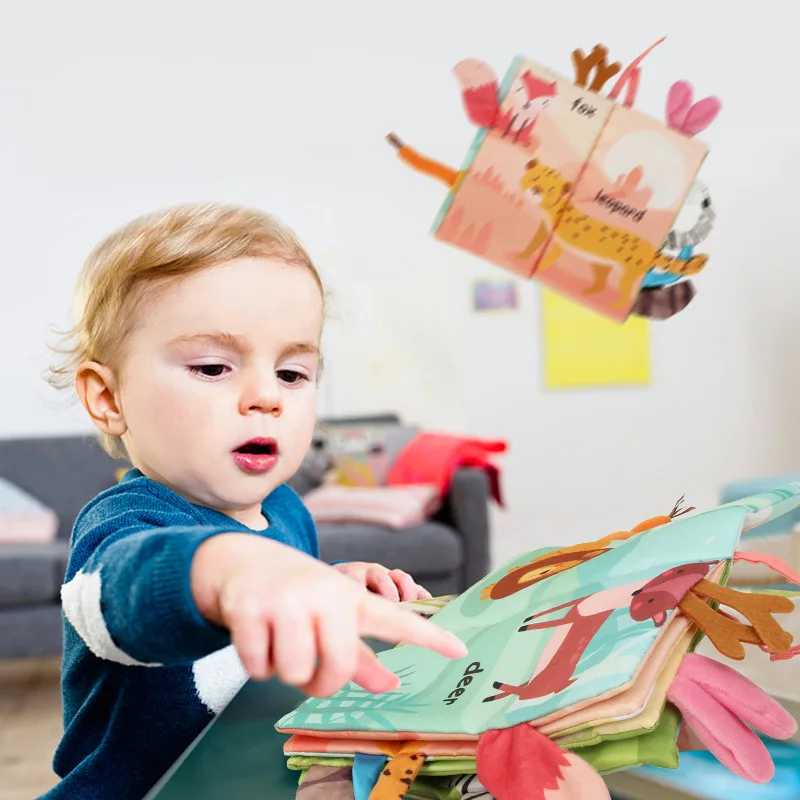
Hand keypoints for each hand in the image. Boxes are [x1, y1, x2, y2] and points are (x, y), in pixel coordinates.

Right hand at [190, 534, 465, 697]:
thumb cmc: (301, 597)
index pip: (395, 620)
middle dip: (322, 682)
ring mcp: (286, 599)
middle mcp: (324, 594)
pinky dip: (256, 664)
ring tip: (282, 643)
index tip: (460, 649)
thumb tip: (389, 684)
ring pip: (294, 672)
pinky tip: (258, 637)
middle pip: (337, 670)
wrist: (245, 561)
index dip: (428, 637)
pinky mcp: (249, 608)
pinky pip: (258, 667)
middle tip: (311, 669)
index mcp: (350, 598)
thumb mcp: (333, 617)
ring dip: (285, 671)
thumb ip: (360, 655)